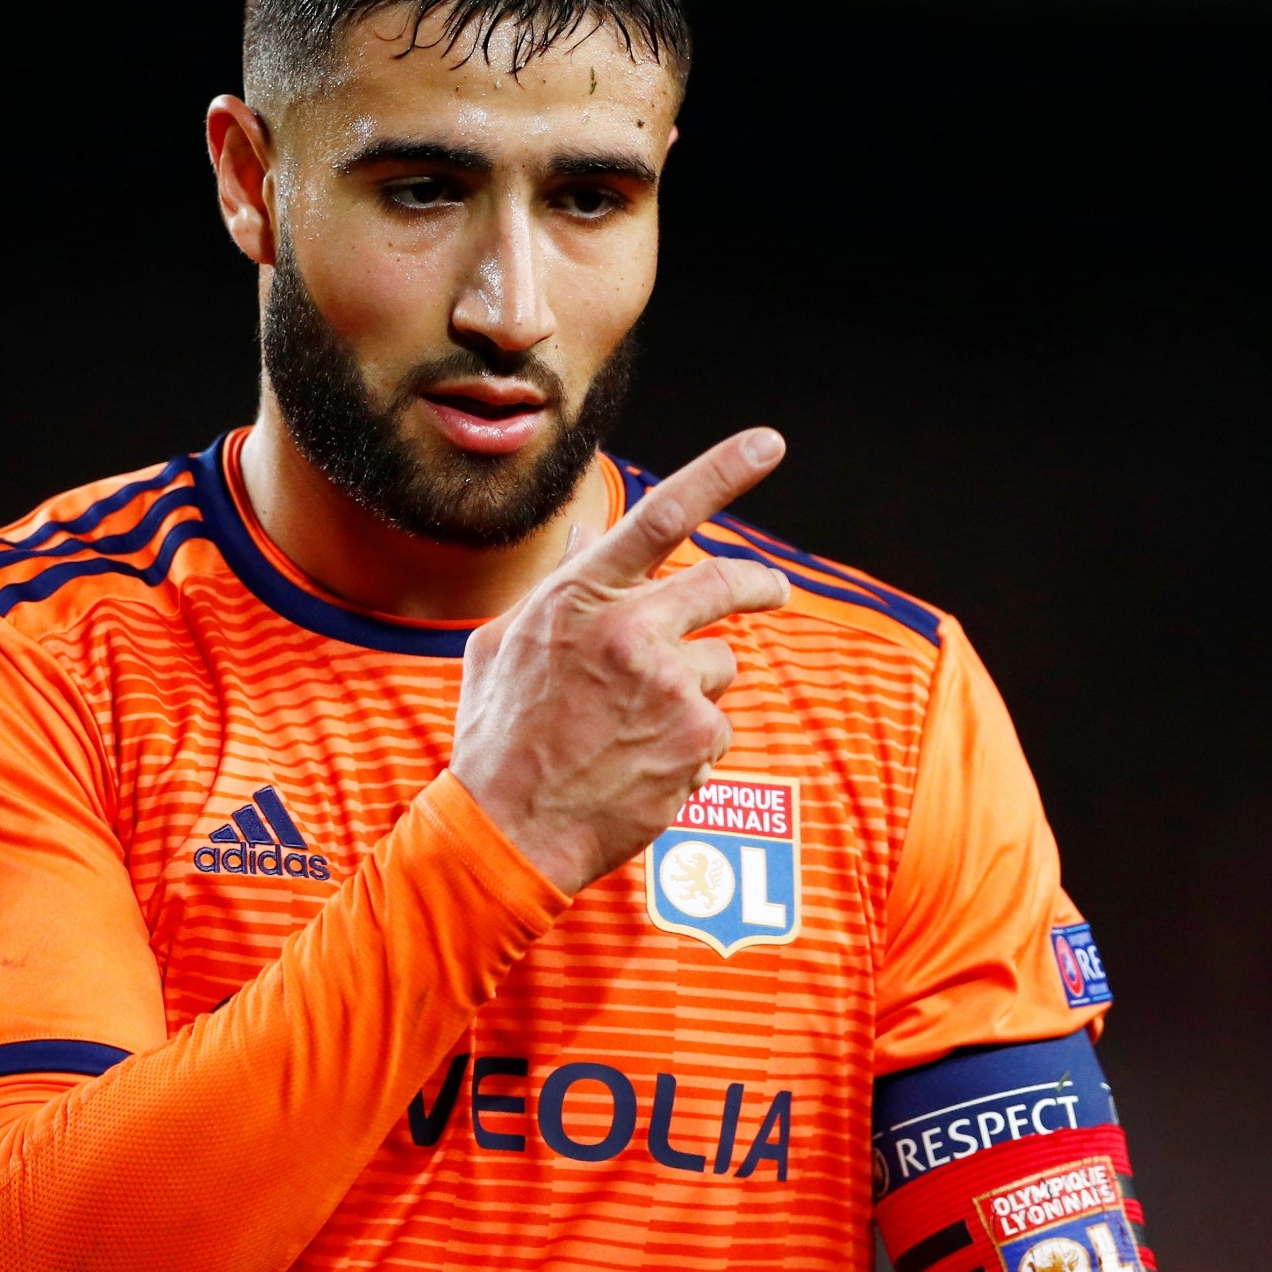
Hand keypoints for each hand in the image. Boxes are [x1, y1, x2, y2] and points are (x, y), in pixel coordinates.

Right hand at [451, 428, 791, 895]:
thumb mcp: (504, 643)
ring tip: (637, 727)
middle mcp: (631, 630)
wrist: (508, 829)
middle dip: (760, 585)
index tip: (770, 442)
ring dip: (695, 688)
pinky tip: (644, 764)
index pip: (662, 514)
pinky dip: (692, 744)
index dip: (723, 470)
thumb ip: (558, 585)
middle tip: (772, 592)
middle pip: (726, 584)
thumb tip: (590, 533)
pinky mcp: (697, 737)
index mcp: (580, 597)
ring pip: (720, 664)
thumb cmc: (498, 735)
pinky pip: (719, 725)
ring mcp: (670, 685)